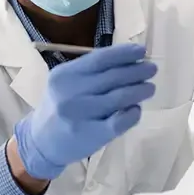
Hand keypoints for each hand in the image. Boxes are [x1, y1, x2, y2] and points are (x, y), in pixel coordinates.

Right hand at [14, 43, 157, 179]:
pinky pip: (119, 121)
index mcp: (64, 75)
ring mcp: (81, 115)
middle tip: (151, 69)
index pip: (100, 59)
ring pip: (119, 98)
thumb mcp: (65, 83)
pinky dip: (132, 113)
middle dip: (137, 70)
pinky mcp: (91, 135)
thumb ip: (90, 71)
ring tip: (149, 87)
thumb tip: (128, 59)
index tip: (141, 51)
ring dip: (139, 90)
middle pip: (113, 77)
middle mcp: (71, 93)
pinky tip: (136, 109)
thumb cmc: (59, 107)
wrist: (41, 142)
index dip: (124, 53)